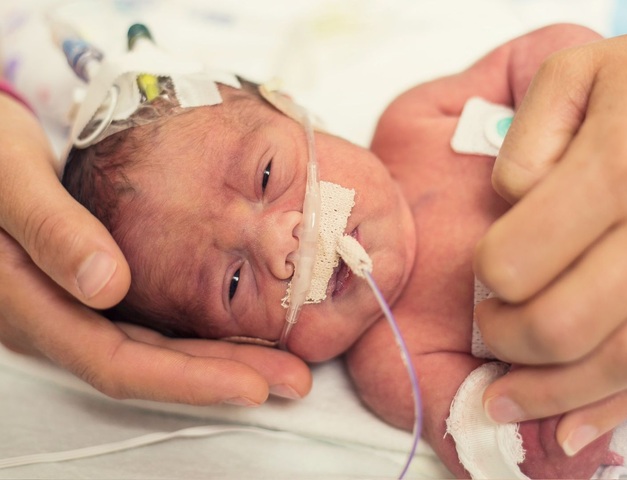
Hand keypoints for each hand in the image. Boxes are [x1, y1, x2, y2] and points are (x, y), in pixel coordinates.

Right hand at [0, 92, 310, 404]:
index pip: (116, 363)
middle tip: (291, 379)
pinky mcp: (88, 292)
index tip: (252, 384)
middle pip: (148, 366)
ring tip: (282, 363)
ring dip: (218, 360)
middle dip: (222, 377)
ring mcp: (71, 309)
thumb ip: (51, 229)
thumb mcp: (7, 175)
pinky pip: (150, 324)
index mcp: (28, 304)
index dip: (188, 380)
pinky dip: (198, 330)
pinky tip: (241, 326)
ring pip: (153, 350)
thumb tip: (106, 286)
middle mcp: (52, 320)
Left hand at [474, 0, 626, 454]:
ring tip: (503, 402)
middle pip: (562, 324)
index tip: (487, 267)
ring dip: (549, 394)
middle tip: (491, 326)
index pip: (519, 259)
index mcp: (619, 166)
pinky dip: (615, 408)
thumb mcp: (576, 74)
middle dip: (507, 339)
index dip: (486, 275)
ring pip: (618, 363)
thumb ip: (523, 144)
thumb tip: (507, 213)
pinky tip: (571, 432)